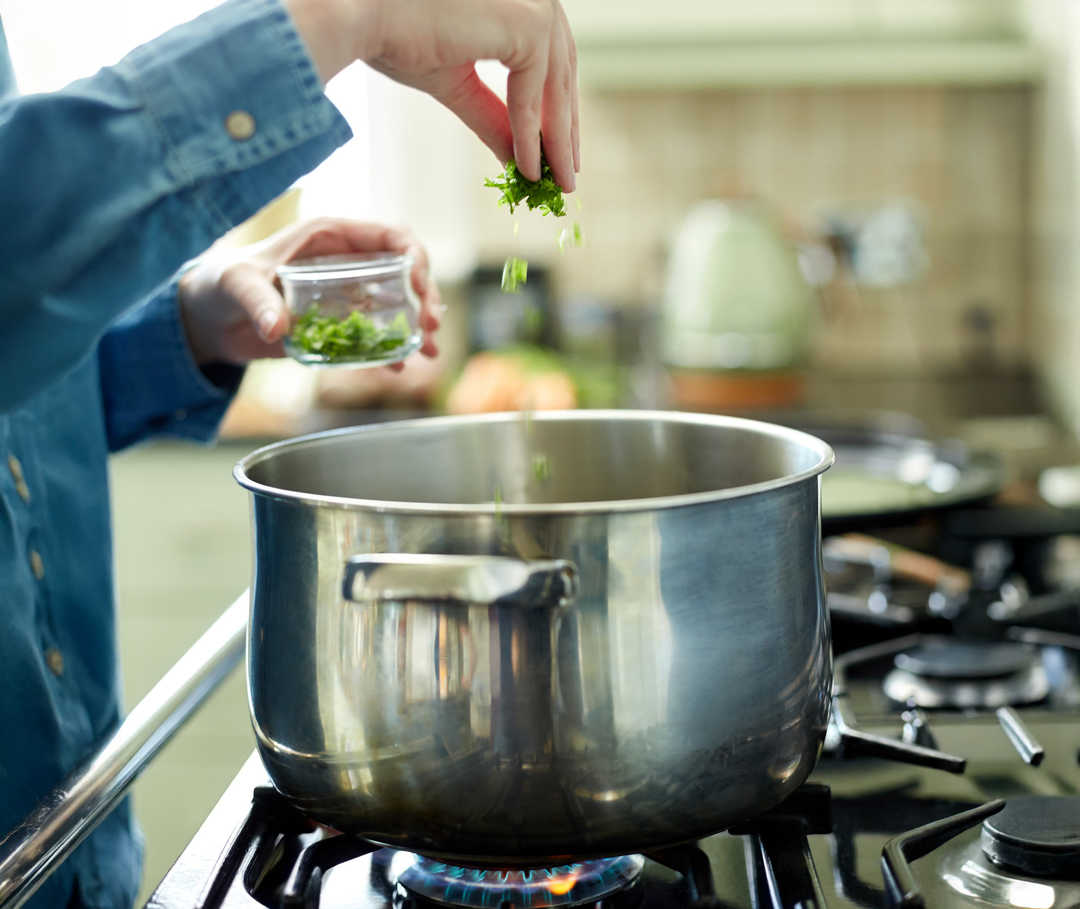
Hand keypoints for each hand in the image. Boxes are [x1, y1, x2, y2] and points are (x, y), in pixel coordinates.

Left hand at [177, 218, 440, 368]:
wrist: (210, 318)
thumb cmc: (221, 283)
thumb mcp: (237, 285)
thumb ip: (258, 302)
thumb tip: (277, 328)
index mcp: (330, 237)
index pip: (388, 236)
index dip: (413, 255)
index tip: (419, 284)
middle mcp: (347, 262)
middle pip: (404, 271)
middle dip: (425, 296)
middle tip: (431, 326)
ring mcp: (347, 294)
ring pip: (397, 304)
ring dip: (418, 326)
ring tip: (431, 351)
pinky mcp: (340, 324)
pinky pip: (376, 334)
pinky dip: (393, 349)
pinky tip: (401, 367)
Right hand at [285, 0, 579, 190]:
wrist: (364, 17)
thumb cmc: (398, 36)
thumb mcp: (459, 85)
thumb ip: (494, 117)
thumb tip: (519, 157)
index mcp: (517, 2)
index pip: (550, 61)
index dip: (557, 112)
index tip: (559, 154)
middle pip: (561, 74)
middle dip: (564, 131)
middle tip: (568, 177)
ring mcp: (534, 5)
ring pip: (556, 87)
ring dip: (556, 141)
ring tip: (558, 182)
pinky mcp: (527, 23)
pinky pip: (536, 93)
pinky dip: (533, 134)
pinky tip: (530, 168)